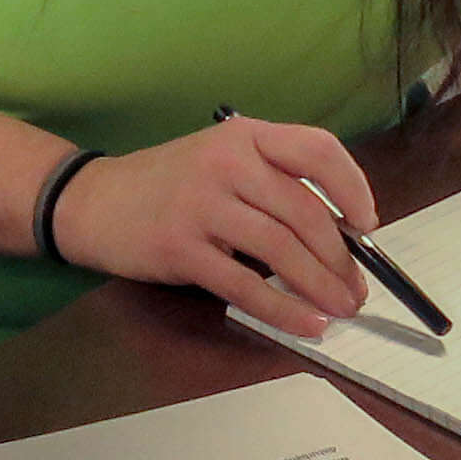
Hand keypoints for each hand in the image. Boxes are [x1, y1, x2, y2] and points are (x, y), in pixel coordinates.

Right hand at [50, 115, 375, 338]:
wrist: (92, 202)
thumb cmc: (166, 184)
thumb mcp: (219, 160)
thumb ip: (270, 182)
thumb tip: (337, 234)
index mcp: (243, 136)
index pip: (316, 150)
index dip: (353, 187)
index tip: (368, 224)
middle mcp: (225, 162)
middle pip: (304, 210)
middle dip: (341, 256)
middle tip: (357, 287)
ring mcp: (201, 205)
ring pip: (281, 249)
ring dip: (320, 285)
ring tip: (342, 308)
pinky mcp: (181, 249)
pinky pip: (246, 285)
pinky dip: (283, 308)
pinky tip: (307, 323)